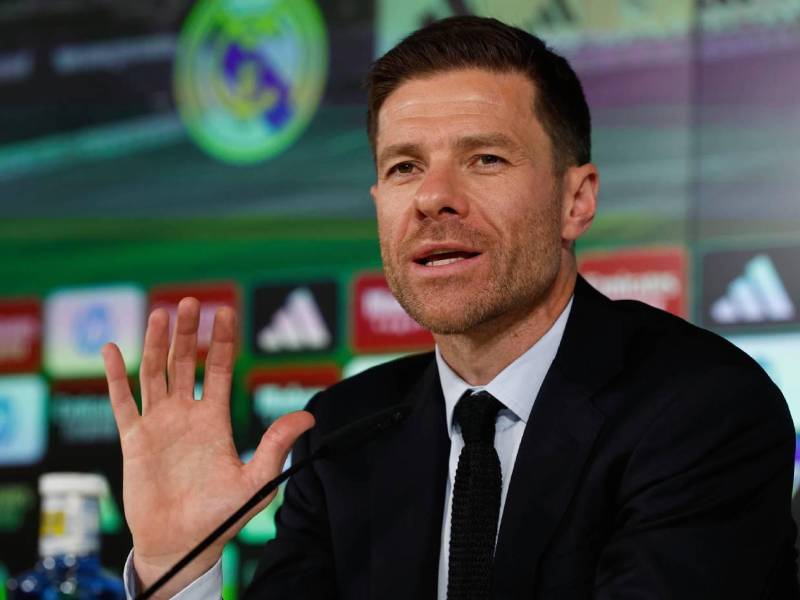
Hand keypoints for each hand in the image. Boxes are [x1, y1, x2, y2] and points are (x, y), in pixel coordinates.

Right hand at [102, 298, 314, 598]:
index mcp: (215, 419)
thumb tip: (309, 416)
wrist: (182, 544)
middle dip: (188, 333)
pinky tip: (112, 350)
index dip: (222, 340)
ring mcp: (158, 425)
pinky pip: (122, 403)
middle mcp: (186, 414)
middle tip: (191, 301)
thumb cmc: (220, 517)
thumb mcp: (256, 481)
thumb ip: (276, 446)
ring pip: (154, 373)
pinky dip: (115, 377)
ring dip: (155, 344)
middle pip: (185, 362)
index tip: (225, 311)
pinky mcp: (133, 440)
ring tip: (160, 314)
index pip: (220, 368)